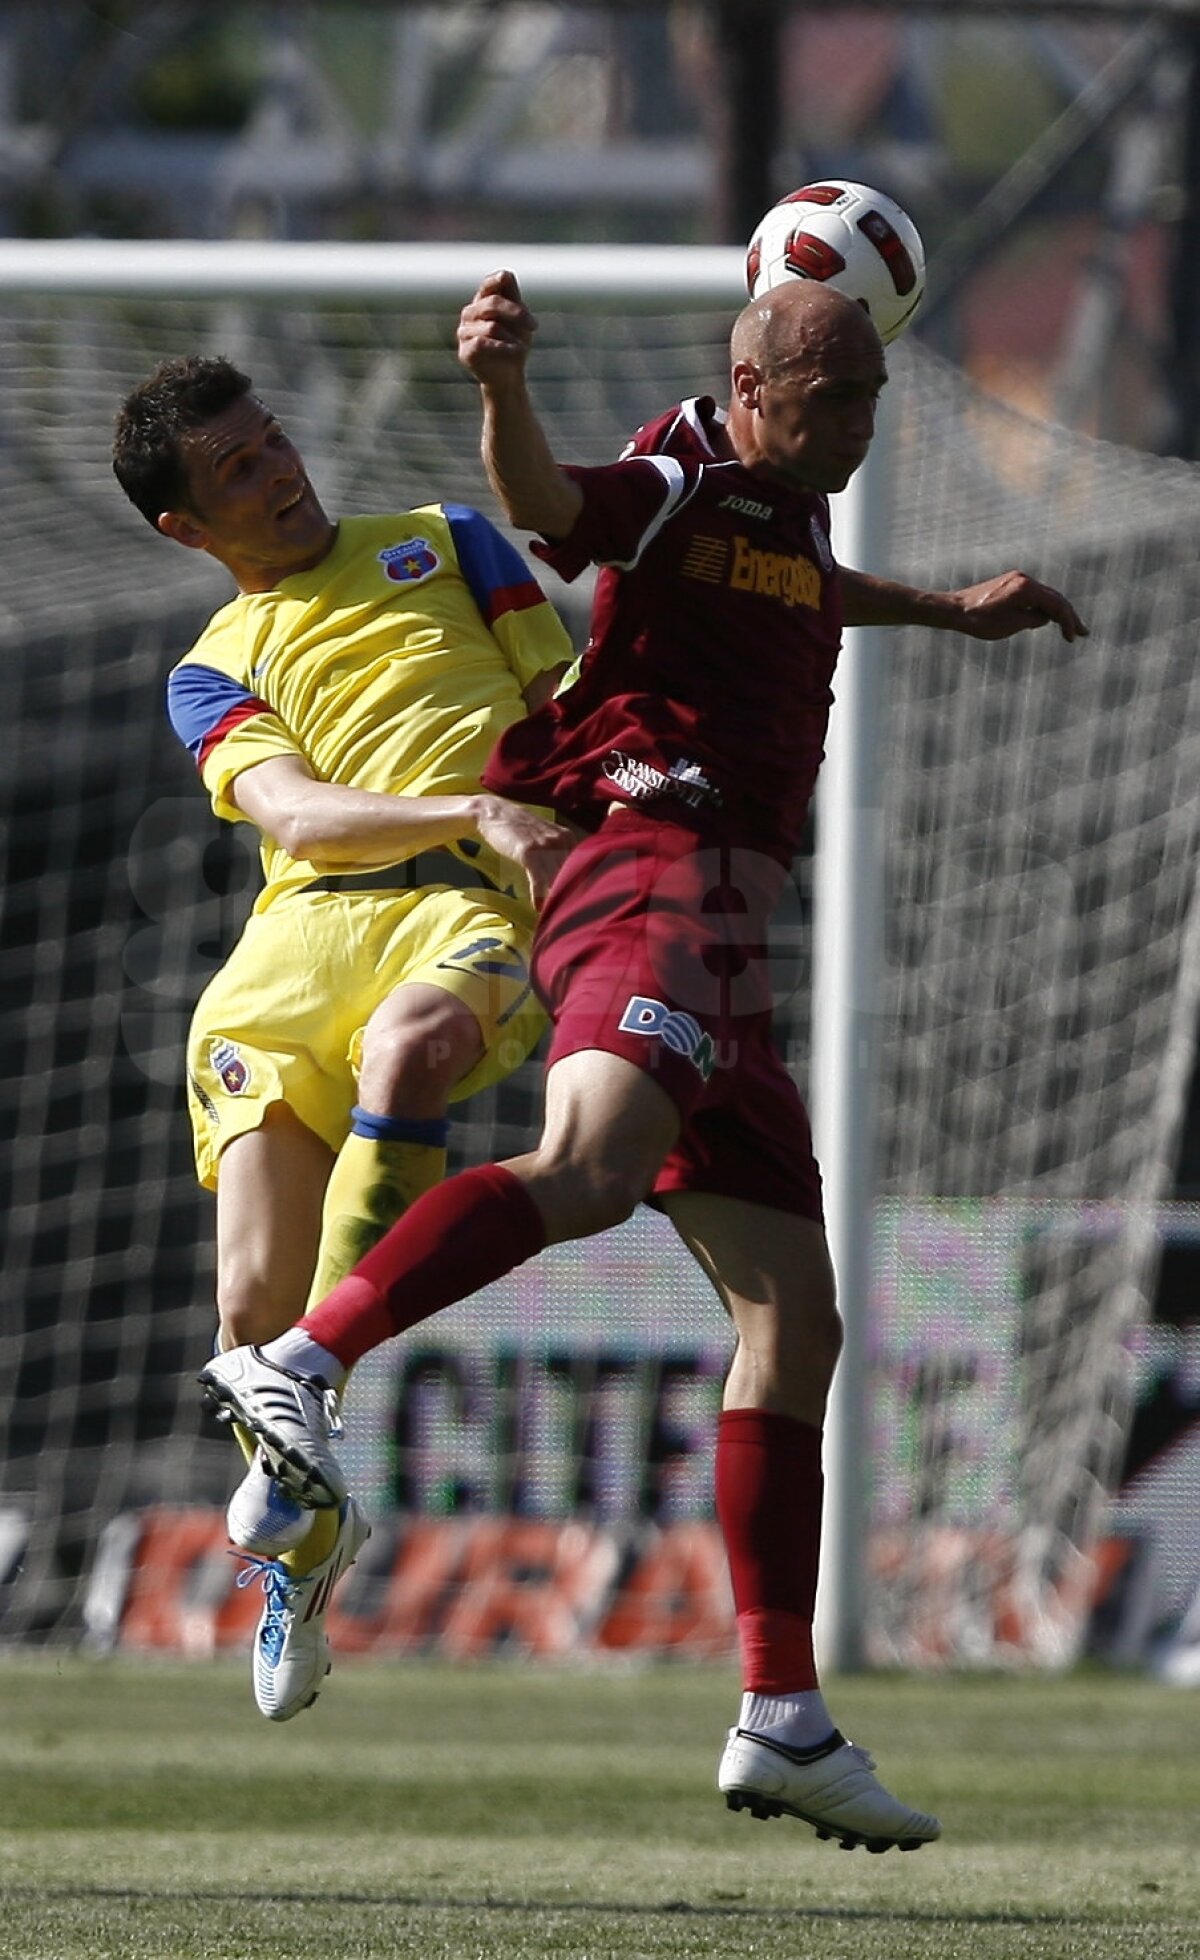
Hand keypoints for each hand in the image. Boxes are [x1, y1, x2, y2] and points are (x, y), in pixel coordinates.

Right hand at [457, 271, 537, 388]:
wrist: (508, 376)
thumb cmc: (514, 343)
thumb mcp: (519, 319)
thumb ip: (513, 297)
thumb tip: (505, 274)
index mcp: (483, 300)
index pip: (492, 282)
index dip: (506, 286)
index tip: (525, 307)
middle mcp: (470, 313)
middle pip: (494, 302)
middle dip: (518, 314)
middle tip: (533, 326)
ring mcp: (464, 331)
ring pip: (491, 326)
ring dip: (512, 337)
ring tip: (522, 347)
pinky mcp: (465, 351)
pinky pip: (482, 343)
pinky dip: (503, 347)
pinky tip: (515, 351)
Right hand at [472, 794, 578, 908]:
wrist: (494, 813)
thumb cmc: (519, 829)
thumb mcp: (545, 836)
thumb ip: (558, 852)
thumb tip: (569, 876)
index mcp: (567, 837)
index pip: (582, 865)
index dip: (583, 885)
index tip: (583, 903)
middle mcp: (560, 840)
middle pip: (572, 873)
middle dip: (573, 895)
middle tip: (574, 914)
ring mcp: (544, 845)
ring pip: (557, 878)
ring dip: (557, 899)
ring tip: (557, 916)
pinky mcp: (528, 852)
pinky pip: (538, 879)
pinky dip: (539, 895)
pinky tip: (538, 907)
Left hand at [949, 571, 1088, 642]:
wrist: (954, 609)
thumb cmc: (979, 620)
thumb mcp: (1010, 625)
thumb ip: (1033, 619)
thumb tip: (1045, 617)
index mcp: (1025, 588)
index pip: (1055, 604)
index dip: (1067, 621)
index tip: (1073, 638)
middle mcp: (1024, 579)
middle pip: (1054, 598)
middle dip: (1069, 616)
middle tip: (1084, 633)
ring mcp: (1018, 580)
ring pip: (1045, 596)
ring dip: (1058, 612)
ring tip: (1071, 629)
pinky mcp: (1012, 584)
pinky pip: (1034, 596)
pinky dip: (1044, 608)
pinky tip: (1050, 621)